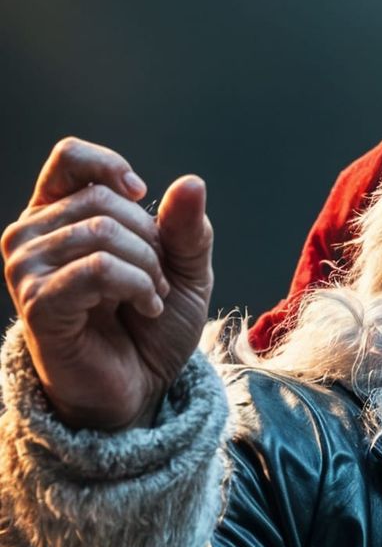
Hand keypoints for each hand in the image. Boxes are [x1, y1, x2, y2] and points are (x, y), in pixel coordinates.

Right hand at [2, 138, 212, 429]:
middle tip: (159, 281)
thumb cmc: (150, 328)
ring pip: (101, 232)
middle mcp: (31, 235)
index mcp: (58, 214)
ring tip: (153, 299)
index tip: (143, 199)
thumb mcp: (184, 272)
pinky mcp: (37, 302)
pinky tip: (147, 309)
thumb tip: (190, 182)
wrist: (140, 389)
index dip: (112, 168)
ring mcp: (27, 268)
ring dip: (148, 269)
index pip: (69, 157)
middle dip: (151, 241)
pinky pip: (96, 269)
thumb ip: (186, 229)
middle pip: (101, 200)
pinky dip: (137, 287)